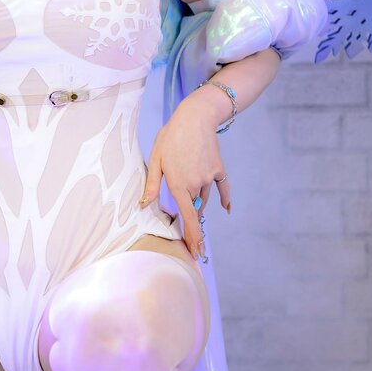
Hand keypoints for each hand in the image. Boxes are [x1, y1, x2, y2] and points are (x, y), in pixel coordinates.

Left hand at [139, 97, 231, 258]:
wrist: (196, 118)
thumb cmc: (171, 137)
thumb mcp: (156, 159)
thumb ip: (152, 184)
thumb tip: (144, 204)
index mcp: (178, 185)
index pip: (188, 218)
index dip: (192, 237)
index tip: (196, 253)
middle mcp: (196, 184)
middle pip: (195, 208)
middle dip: (194, 224)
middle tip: (194, 246)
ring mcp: (209, 178)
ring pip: (204, 197)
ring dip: (198, 201)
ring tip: (191, 202)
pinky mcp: (219, 170)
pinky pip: (222, 188)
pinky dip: (224, 198)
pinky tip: (226, 209)